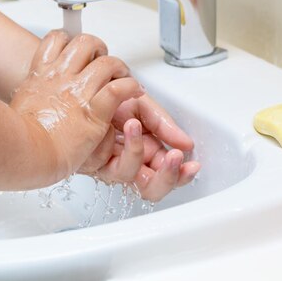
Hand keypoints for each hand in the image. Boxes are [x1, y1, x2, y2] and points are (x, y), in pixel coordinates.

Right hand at [10, 30, 143, 183]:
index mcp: (41, 76)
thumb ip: (32, 96)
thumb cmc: (18, 138)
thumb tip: (33, 97)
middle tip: (104, 63)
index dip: (71, 40)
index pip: (56, 40)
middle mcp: (60, 78)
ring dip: (120, 68)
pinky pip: (120, 88)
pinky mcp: (94, 110)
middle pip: (85, 43)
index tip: (79, 51)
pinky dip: (131, 87)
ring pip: (107, 63)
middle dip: (99, 49)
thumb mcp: (19, 105)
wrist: (24, 153)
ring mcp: (78, 92)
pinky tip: (135, 91)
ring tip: (124, 77)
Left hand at [86, 95, 201, 201]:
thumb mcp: (144, 108)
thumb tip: (187, 144)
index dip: (182, 174)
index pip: (169, 175)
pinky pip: (114, 165)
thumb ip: (164, 125)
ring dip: (139, 152)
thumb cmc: (113, 99)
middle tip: (174, 157)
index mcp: (149, 153)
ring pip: (132, 181)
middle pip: (153, 189)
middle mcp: (133, 164)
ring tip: (137, 126)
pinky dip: (126, 145)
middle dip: (167, 177)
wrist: (89, 91)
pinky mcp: (95, 163)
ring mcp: (113, 165)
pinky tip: (130, 125)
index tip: (192, 165)